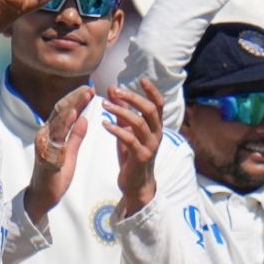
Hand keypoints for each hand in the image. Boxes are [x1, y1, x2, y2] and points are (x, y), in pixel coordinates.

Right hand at [25, 85, 92, 221]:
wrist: (42, 196)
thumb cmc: (55, 175)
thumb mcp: (69, 153)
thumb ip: (75, 136)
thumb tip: (83, 118)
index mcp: (52, 134)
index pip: (65, 113)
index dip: (77, 101)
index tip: (89, 89)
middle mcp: (45, 135)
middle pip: (60, 113)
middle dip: (75, 99)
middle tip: (88, 87)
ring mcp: (44, 145)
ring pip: (58, 122)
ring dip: (71, 107)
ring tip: (83, 96)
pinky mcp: (45, 156)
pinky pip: (56, 139)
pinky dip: (64, 126)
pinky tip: (73, 117)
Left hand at [102, 78, 164, 217]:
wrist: (136, 185)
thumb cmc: (132, 157)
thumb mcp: (127, 132)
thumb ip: (122, 112)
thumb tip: (113, 90)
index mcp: (156, 127)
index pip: (158, 105)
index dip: (152, 91)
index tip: (142, 79)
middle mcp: (157, 135)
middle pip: (150, 110)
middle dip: (133, 98)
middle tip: (115, 90)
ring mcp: (150, 146)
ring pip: (139, 123)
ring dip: (121, 111)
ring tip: (104, 105)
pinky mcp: (141, 156)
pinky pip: (130, 139)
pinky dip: (116, 129)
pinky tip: (104, 124)